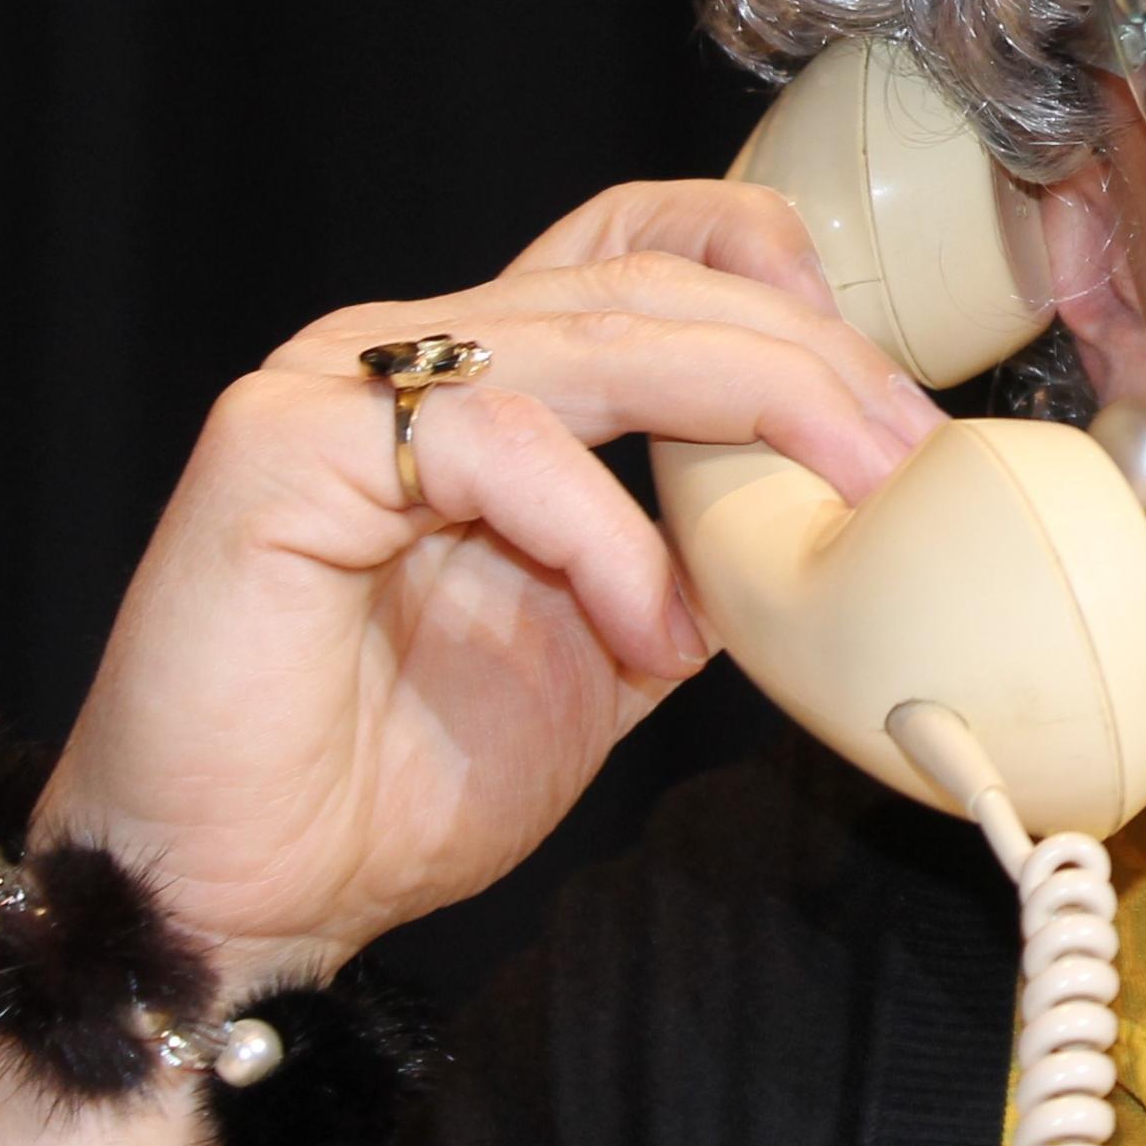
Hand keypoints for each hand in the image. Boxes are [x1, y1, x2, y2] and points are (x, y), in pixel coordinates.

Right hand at [32, 184, 944, 978]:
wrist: (235, 904)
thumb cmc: (390, 783)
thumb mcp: (611, 652)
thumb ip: (701, 561)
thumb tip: (833, 522)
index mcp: (488, 385)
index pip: (641, 241)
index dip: (776, 272)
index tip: (889, 388)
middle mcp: (410, 356)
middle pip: (649, 279)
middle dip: (811, 357)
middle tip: (909, 449)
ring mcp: (335, 387)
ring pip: (595, 333)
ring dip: (750, 412)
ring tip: (839, 508)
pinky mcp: (280, 448)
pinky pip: (496, 442)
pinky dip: (608, 535)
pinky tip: (654, 630)